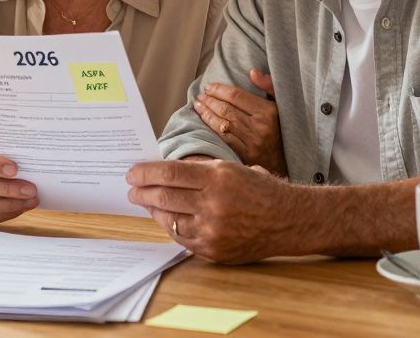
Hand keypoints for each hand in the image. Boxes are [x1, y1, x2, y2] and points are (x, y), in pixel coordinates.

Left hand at [126, 159, 302, 263]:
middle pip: (164, 196)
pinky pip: (180, 238)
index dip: (146, 173)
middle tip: (132, 189)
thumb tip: (164, 172)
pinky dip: (169, 226)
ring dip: (152, 210)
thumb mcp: (230, 169)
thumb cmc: (259, 190)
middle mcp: (213, 204)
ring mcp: (212, 229)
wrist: (287, 221)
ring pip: (168, 219)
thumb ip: (199, 170)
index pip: (170, 173)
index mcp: (218, 177)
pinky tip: (165, 219)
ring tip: (146, 203)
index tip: (132, 172)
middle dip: (142, 192)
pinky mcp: (212, 249)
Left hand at [194, 69, 286, 175]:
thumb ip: (269, 85)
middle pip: (227, 109)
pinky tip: (204, 121)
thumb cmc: (282, 126)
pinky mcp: (246, 155)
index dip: (219, 90)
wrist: (286, 158)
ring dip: (207, 113)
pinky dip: (211, 128)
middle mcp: (260, 127)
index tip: (209, 86)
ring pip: (223, 124)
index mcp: (268, 111)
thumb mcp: (282, 103)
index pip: (237, 96)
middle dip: (210, 100)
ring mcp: (252, 143)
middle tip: (200, 95)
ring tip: (198, 105)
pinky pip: (224, 139)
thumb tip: (252, 72)